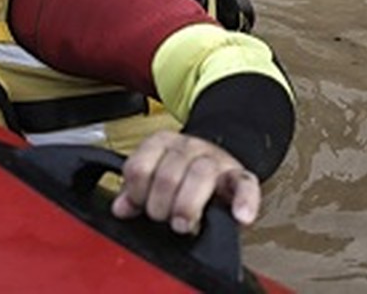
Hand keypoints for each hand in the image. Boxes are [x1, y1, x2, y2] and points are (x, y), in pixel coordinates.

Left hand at [110, 130, 261, 234]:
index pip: (139, 167)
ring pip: (201, 175)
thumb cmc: (182, 172)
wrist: (217, 158)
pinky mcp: (240, 176)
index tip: (140, 205)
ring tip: (182, 224)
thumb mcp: (154, 174)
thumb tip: (121, 208)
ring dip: (188, 205)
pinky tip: (241, 216)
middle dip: (161, 206)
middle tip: (163, 219)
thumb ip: (135, 190)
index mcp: (163, 144)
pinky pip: (246, 184)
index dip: (136, 192)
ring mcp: (216, 160)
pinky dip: (244, 202)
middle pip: (168, 174)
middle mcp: (189, 147)